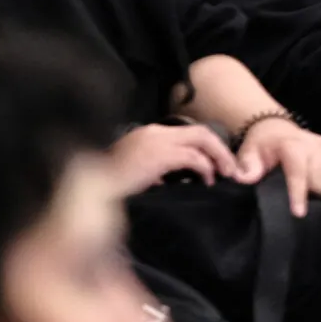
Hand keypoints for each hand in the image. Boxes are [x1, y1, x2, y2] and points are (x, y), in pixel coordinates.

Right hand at [109, 121, 241, 196]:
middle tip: (229, 168)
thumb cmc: (107, 187)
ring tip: (225, 173)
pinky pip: (193, 157)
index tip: (215, 164)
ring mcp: (157, 141)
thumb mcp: (133, 175)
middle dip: (218, 148)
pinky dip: (205, 167)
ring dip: (218, 156)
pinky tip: (207, 180)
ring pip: (201, 139)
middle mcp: (155, 132)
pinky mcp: (160, 155)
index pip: (185, 134)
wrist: (90, 190)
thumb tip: (163, 182)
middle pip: (199, 131)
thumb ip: (150, 173)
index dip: (205, 147)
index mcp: (148, 135)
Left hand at [237, 117, 320, 215]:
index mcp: (291, 145)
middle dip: (312, 196)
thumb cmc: (262, 147)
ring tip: (310, 196)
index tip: (298, 213)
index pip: (298, 171)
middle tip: (298, 202)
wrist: (276, 130)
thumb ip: (247, 167)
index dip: (299, 193)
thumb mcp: (248, 154)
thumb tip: (245, 179)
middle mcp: (314, 145)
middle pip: (320, 180)